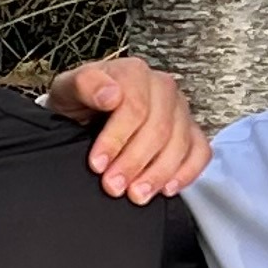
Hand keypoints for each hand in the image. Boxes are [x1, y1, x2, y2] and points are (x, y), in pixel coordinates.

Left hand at [46, 58, 210, 201]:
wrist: (87, 113)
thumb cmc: (79, 103)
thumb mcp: (67, 89)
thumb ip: (84, 85)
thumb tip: (110, 95)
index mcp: (133, 72)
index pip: (135, 107)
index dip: (116, 138)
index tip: (97, 164)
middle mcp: (162, 87)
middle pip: (159, 128)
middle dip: (134, 162)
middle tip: (113, 187)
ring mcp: (180, 109)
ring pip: (180, 143)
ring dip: (158, 173)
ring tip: (136, 195)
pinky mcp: (191, 130)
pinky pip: (200, 151)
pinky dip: (186, 172)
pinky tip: (166, 189)